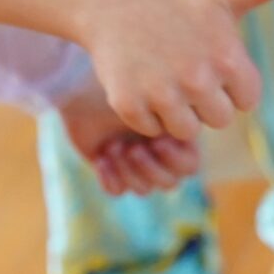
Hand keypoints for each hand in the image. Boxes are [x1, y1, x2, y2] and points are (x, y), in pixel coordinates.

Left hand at [56, 86, 203, 196]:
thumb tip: (180, 135)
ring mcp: (136, 163)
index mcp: (176, 136)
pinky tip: (101, 157)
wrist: (84, 83)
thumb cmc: (123, 82)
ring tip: (113, 147)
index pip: (189, 166)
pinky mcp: (112, 170)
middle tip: (133, 147)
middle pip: (169, 183)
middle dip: (149, 167)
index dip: (174, 158)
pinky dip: (110, 178)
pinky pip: (118, 191)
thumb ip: (173, 114)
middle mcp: (158, 153)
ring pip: (144, 189)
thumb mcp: (151, 95)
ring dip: (128, 170)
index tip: (157, 138)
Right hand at [82, 0, 273, 141]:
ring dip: (176, 111)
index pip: (246, 101)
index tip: (210, 62)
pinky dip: (145, 113)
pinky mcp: (129, 103)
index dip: (229, 85)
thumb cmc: (176, 2)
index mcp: (228, 59)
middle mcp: (197, 79)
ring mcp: (162, 93)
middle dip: (204, 101)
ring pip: (186, 130)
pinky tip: (140, 80)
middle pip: (218, 119)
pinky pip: (152, 130)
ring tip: (163, 76)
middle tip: (183, 68)